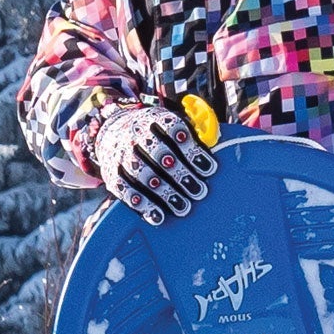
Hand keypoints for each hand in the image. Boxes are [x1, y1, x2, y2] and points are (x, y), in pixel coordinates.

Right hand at [93, 103, 220, 225]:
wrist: (112, 130)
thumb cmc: (156, 132)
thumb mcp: (171, 123)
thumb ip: (195, 133)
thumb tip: (221, 144)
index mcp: (153, 118)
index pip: (172, 129)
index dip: (192, 149)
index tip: (210, 169)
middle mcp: (134, 133)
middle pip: (157, 152)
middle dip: (180, 173)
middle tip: (200, 191)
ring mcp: (121, 154)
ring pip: (141, 172)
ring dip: (164, 192)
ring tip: (184, 207)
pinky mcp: (111, 173)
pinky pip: (124, 189)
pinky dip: (141, 203)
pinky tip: (158, 215)